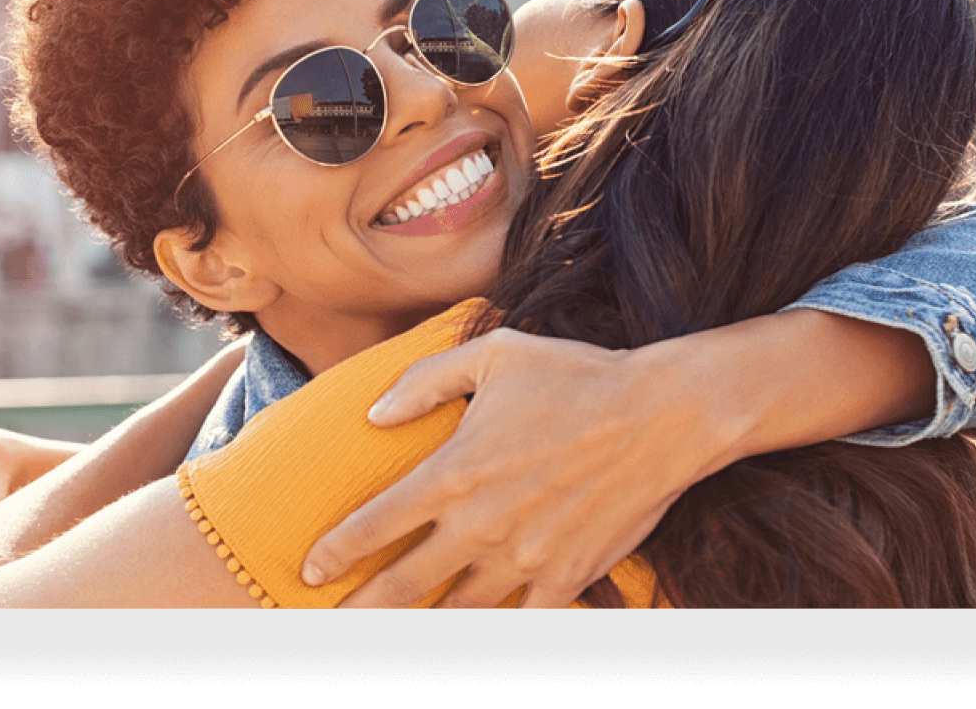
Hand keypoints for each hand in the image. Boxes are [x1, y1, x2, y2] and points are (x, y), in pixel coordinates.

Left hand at [301, 328, 719, 608]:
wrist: (663, 415)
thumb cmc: (577, 377)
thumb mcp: (494, 354)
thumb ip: (426, 381)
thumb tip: (375, 414)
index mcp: (455, 472)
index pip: (376, 525)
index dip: (338, 552)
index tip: (313, 569)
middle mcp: (481, 524)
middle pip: (404, 584)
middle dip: (363, 607)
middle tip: (336, 618)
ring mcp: (524, 557)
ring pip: (459, 607)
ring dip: (427, 615)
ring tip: (403, 620)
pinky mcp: (565, 576)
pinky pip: (522, 617)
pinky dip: (498, 620)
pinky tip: (480, 619)